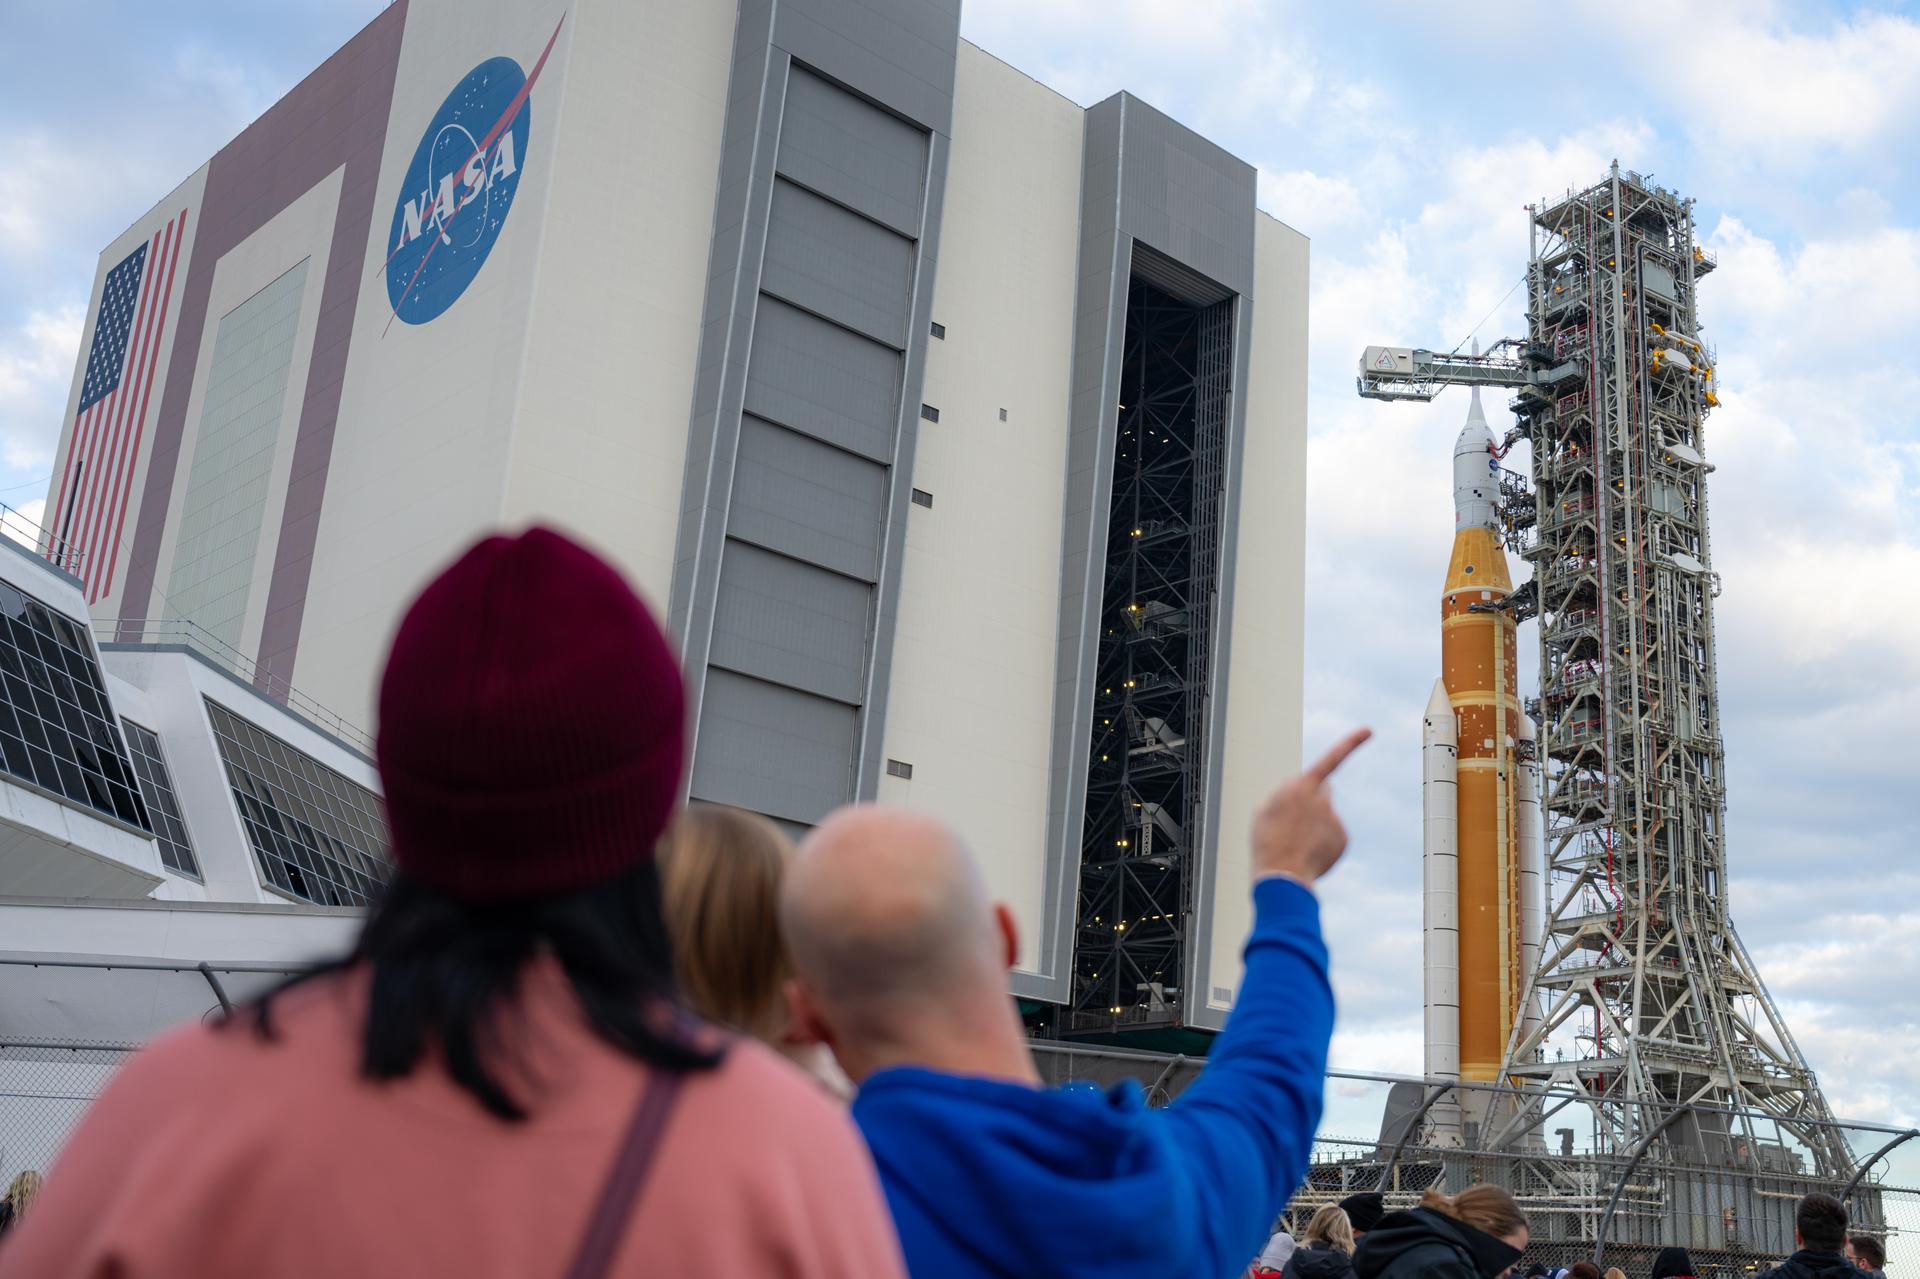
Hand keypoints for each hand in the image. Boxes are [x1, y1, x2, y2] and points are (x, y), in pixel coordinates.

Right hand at [1250, 728, 1370, 885]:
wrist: (1282, 875)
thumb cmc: (1267, 842)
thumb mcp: (1264, 812)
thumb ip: (1285, 797)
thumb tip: (1301, 800)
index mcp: (1299, 786)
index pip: (1331, 759)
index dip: (1352, 743)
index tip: (1369, 731)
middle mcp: (1322, 799)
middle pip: (1324, 789)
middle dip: (1315, 797)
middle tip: (1297, 818)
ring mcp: (1334, 818)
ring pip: (1326, 814)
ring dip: (1316, 823)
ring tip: (1296, 843)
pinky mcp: (1343, 837)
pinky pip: (1334, 834)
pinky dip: (1324, 841)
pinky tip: (1308, 853)